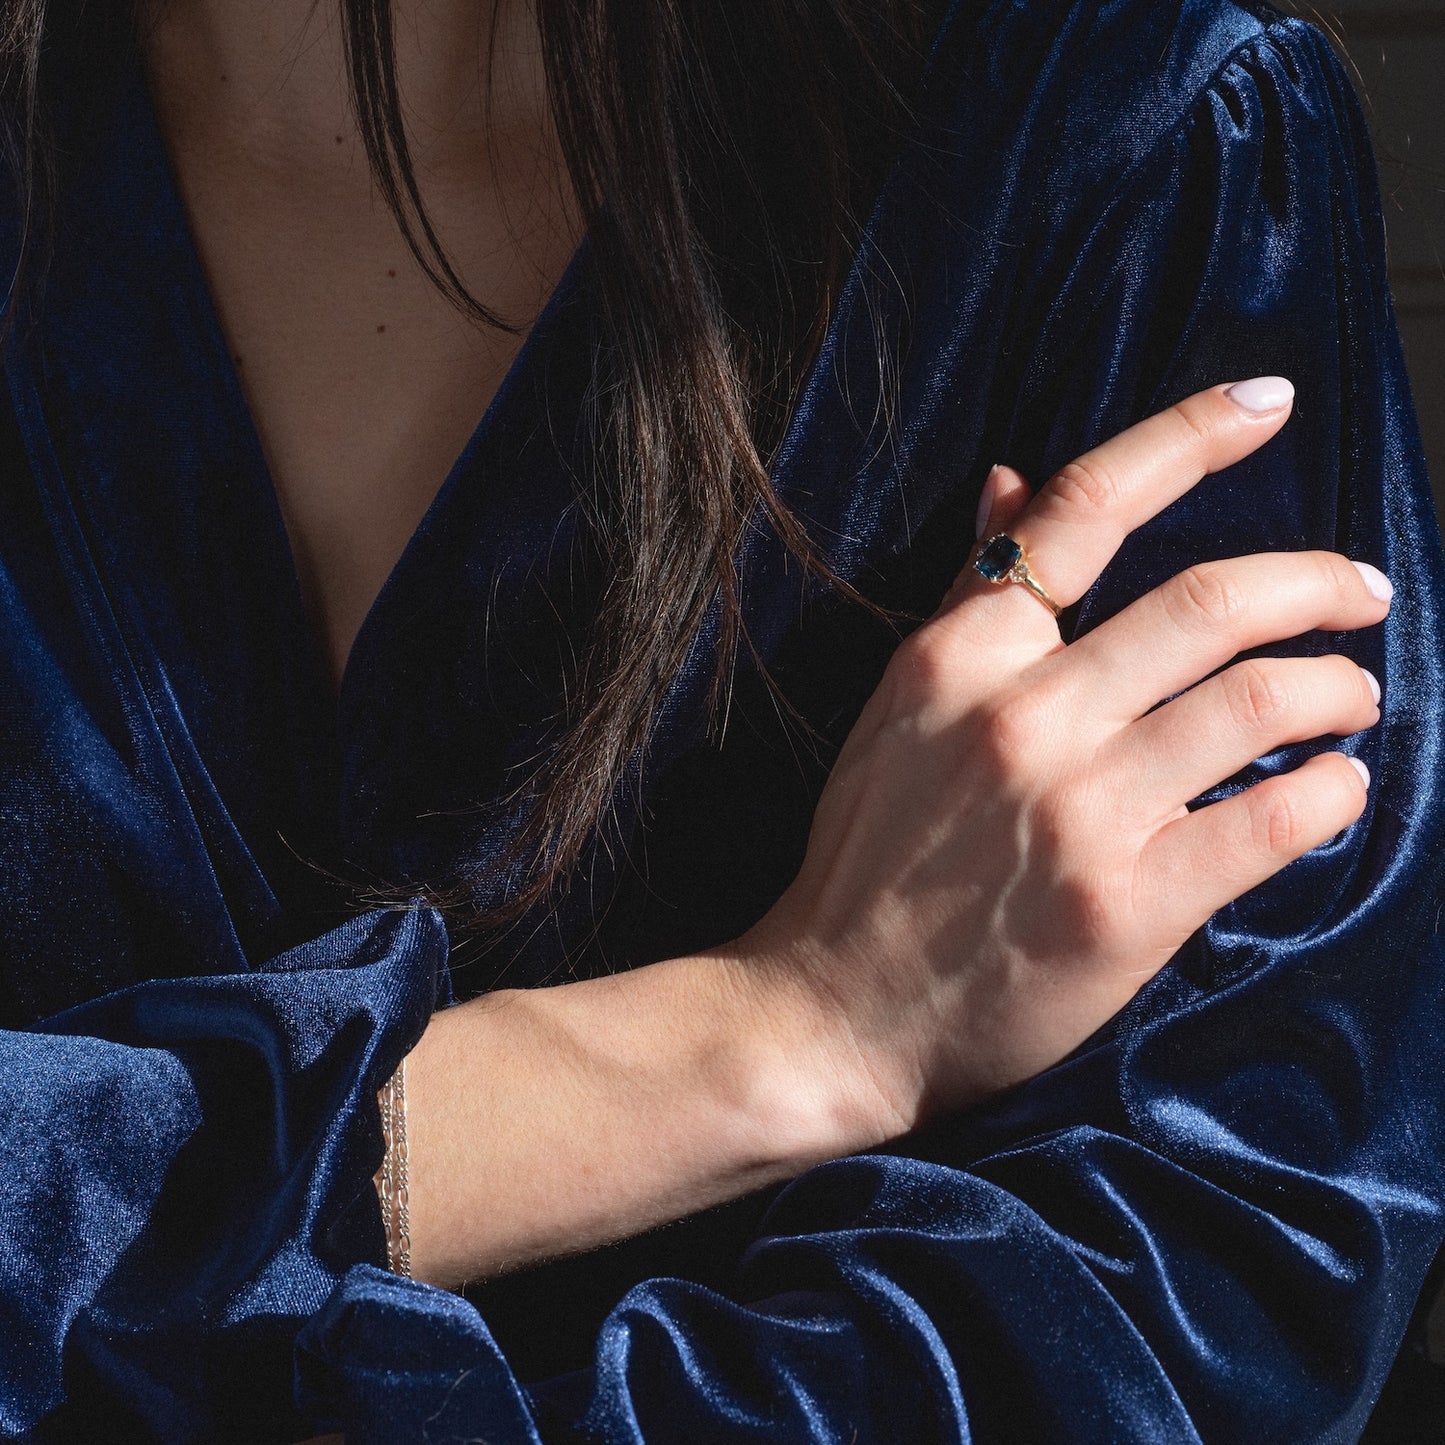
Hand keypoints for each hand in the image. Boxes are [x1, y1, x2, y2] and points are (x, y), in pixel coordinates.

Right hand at [736, 378, 1386, 1131]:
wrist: (835, 1008)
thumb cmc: (864, 859)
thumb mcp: (898, 709)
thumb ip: (969, 598)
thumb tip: (1015, 482)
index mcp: (959, 658)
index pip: (1086, 511)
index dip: (1188, 438)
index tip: (1268, 404)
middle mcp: (1023, 716)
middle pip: (1209, 603)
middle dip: (1314, 582)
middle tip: (1361, 590)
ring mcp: (1080, 810)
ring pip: (1258, 702)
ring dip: (1335, 687)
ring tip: (1354, 696)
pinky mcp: (1130, 906)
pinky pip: (1273, 821)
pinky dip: (1331, 793)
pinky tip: (1340, 789)